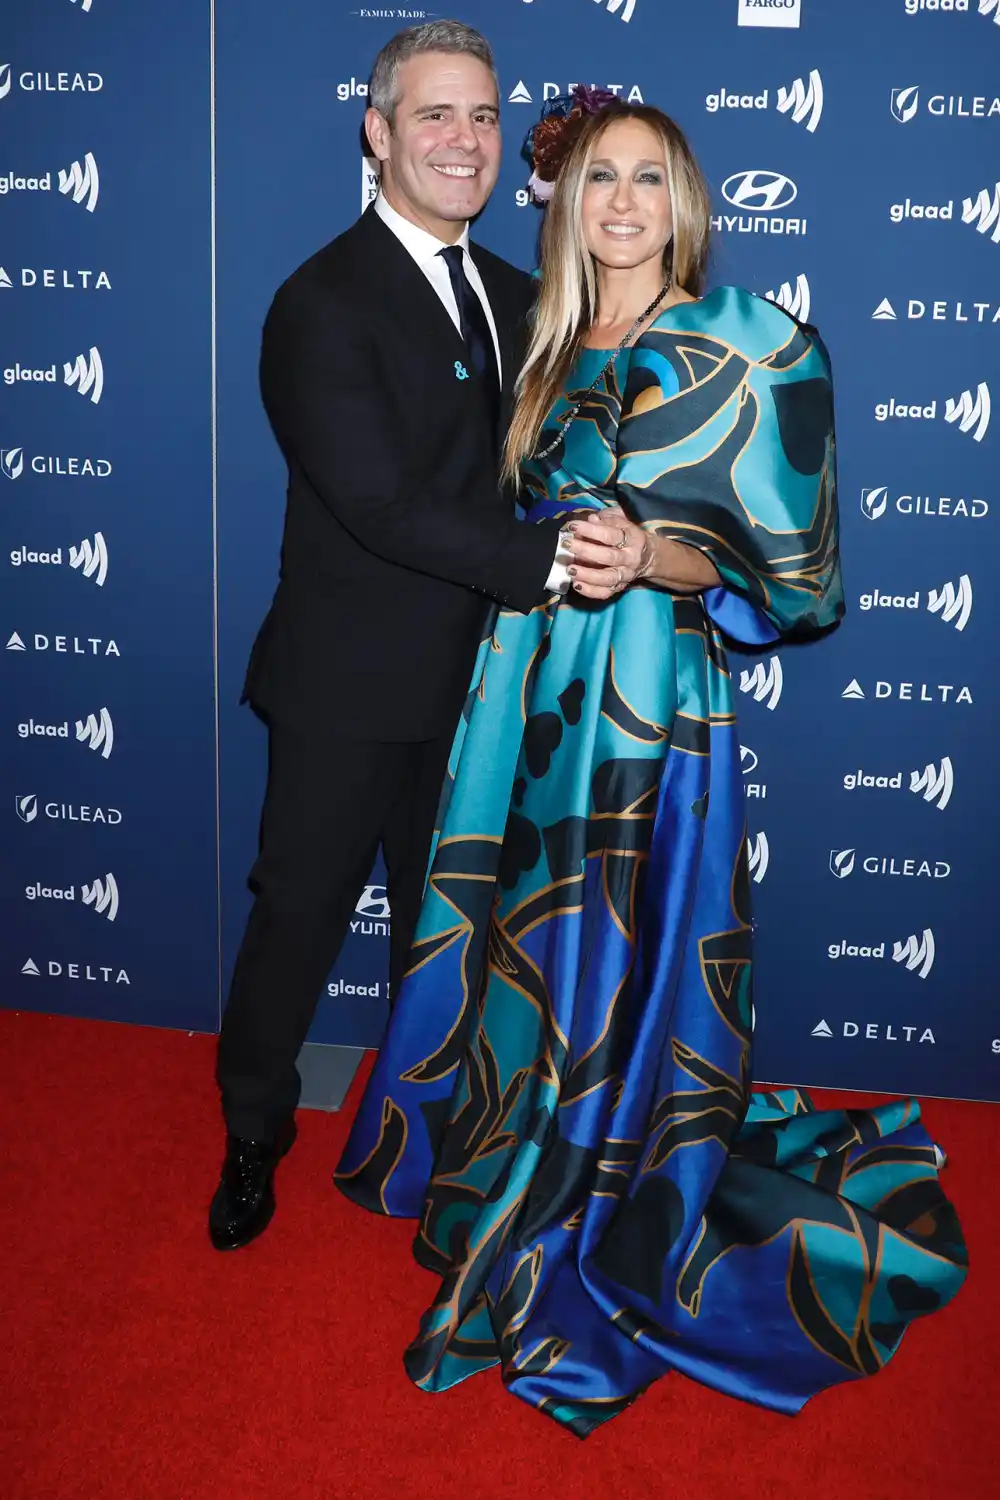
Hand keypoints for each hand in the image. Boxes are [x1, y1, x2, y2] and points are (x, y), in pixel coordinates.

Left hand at [565, 507, 721, 599]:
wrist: (648, 556)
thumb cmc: (629, 534)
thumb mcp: (623, 520)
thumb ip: (607, 518)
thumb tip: (591, 519)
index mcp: (632, 538)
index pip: (610, 534)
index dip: (591, 530)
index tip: (573, 526)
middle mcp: (630, 559)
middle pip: (608, 557)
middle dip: (585, 550)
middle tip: (566, 544)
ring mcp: (625, 575)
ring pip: (606, 578)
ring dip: (586, 575)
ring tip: (570, 568)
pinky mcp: (619, 587)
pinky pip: (605, 593)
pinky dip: (589, 591)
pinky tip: (576, 584)